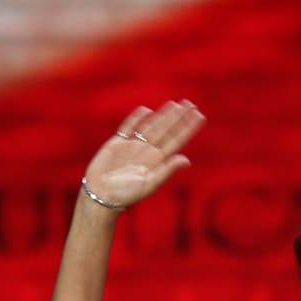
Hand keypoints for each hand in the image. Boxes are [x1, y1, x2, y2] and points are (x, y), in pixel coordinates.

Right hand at [81, 100, 205, 209]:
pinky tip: (146, 110)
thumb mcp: (149, 184)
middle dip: (179, 117)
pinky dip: (136, 118)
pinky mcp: (117, 144)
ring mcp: (133, 147)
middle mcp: (148, 152)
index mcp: (158, 161)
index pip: (177, 141)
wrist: (101, 195)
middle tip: (191, 104)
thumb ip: (167, 171)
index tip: (200, 116)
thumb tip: (187, 160)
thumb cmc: (126, 194)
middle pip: (166, 130)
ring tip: (175, 104)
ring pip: (151, 126)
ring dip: (163, 116)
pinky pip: (129, 127)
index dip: (188, 128)